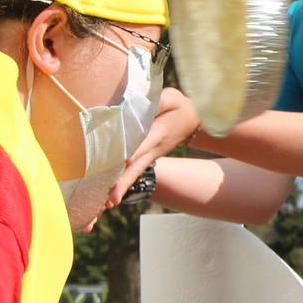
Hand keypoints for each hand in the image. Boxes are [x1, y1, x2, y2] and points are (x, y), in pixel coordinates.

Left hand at [112, 85, 201, 202]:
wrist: (194, 122)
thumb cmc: (179, 107)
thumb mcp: (172, 98)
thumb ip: (157, 101)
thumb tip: (139, 104)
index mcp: (159, 133)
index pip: (146, 143)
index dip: (136, 150)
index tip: (126, 160)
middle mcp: (154, 149)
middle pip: (137, 167)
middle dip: (124, 182)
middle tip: (113, 199)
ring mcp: (150, 157)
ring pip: (134, 174)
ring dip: (121, 188)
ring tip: (108, 204)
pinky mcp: (146, 159)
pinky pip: (133, 173)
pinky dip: (122, 185)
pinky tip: (109, 200)